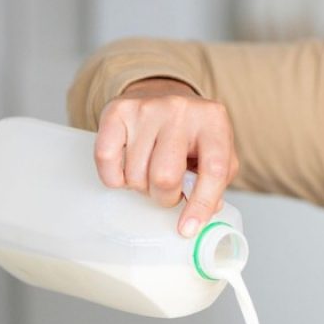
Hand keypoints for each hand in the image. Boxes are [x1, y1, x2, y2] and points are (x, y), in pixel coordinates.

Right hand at [94, 78, 238, 236]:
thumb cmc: (191, 133)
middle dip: (163, 197)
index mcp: (213, 120)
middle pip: (165, 177)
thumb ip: (215, 182)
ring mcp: (147, 107)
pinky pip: (106, 160)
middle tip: (165, 191)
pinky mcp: (117, 110)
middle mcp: (181, 109)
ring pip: (135, 174)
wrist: (161, 94)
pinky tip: (126, 168)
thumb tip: (201, 214)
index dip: (201, 204)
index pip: (213, 170)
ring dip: (140, 186)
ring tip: (148, 172)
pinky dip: (114, 177)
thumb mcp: (216, 152)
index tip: (187, 229)